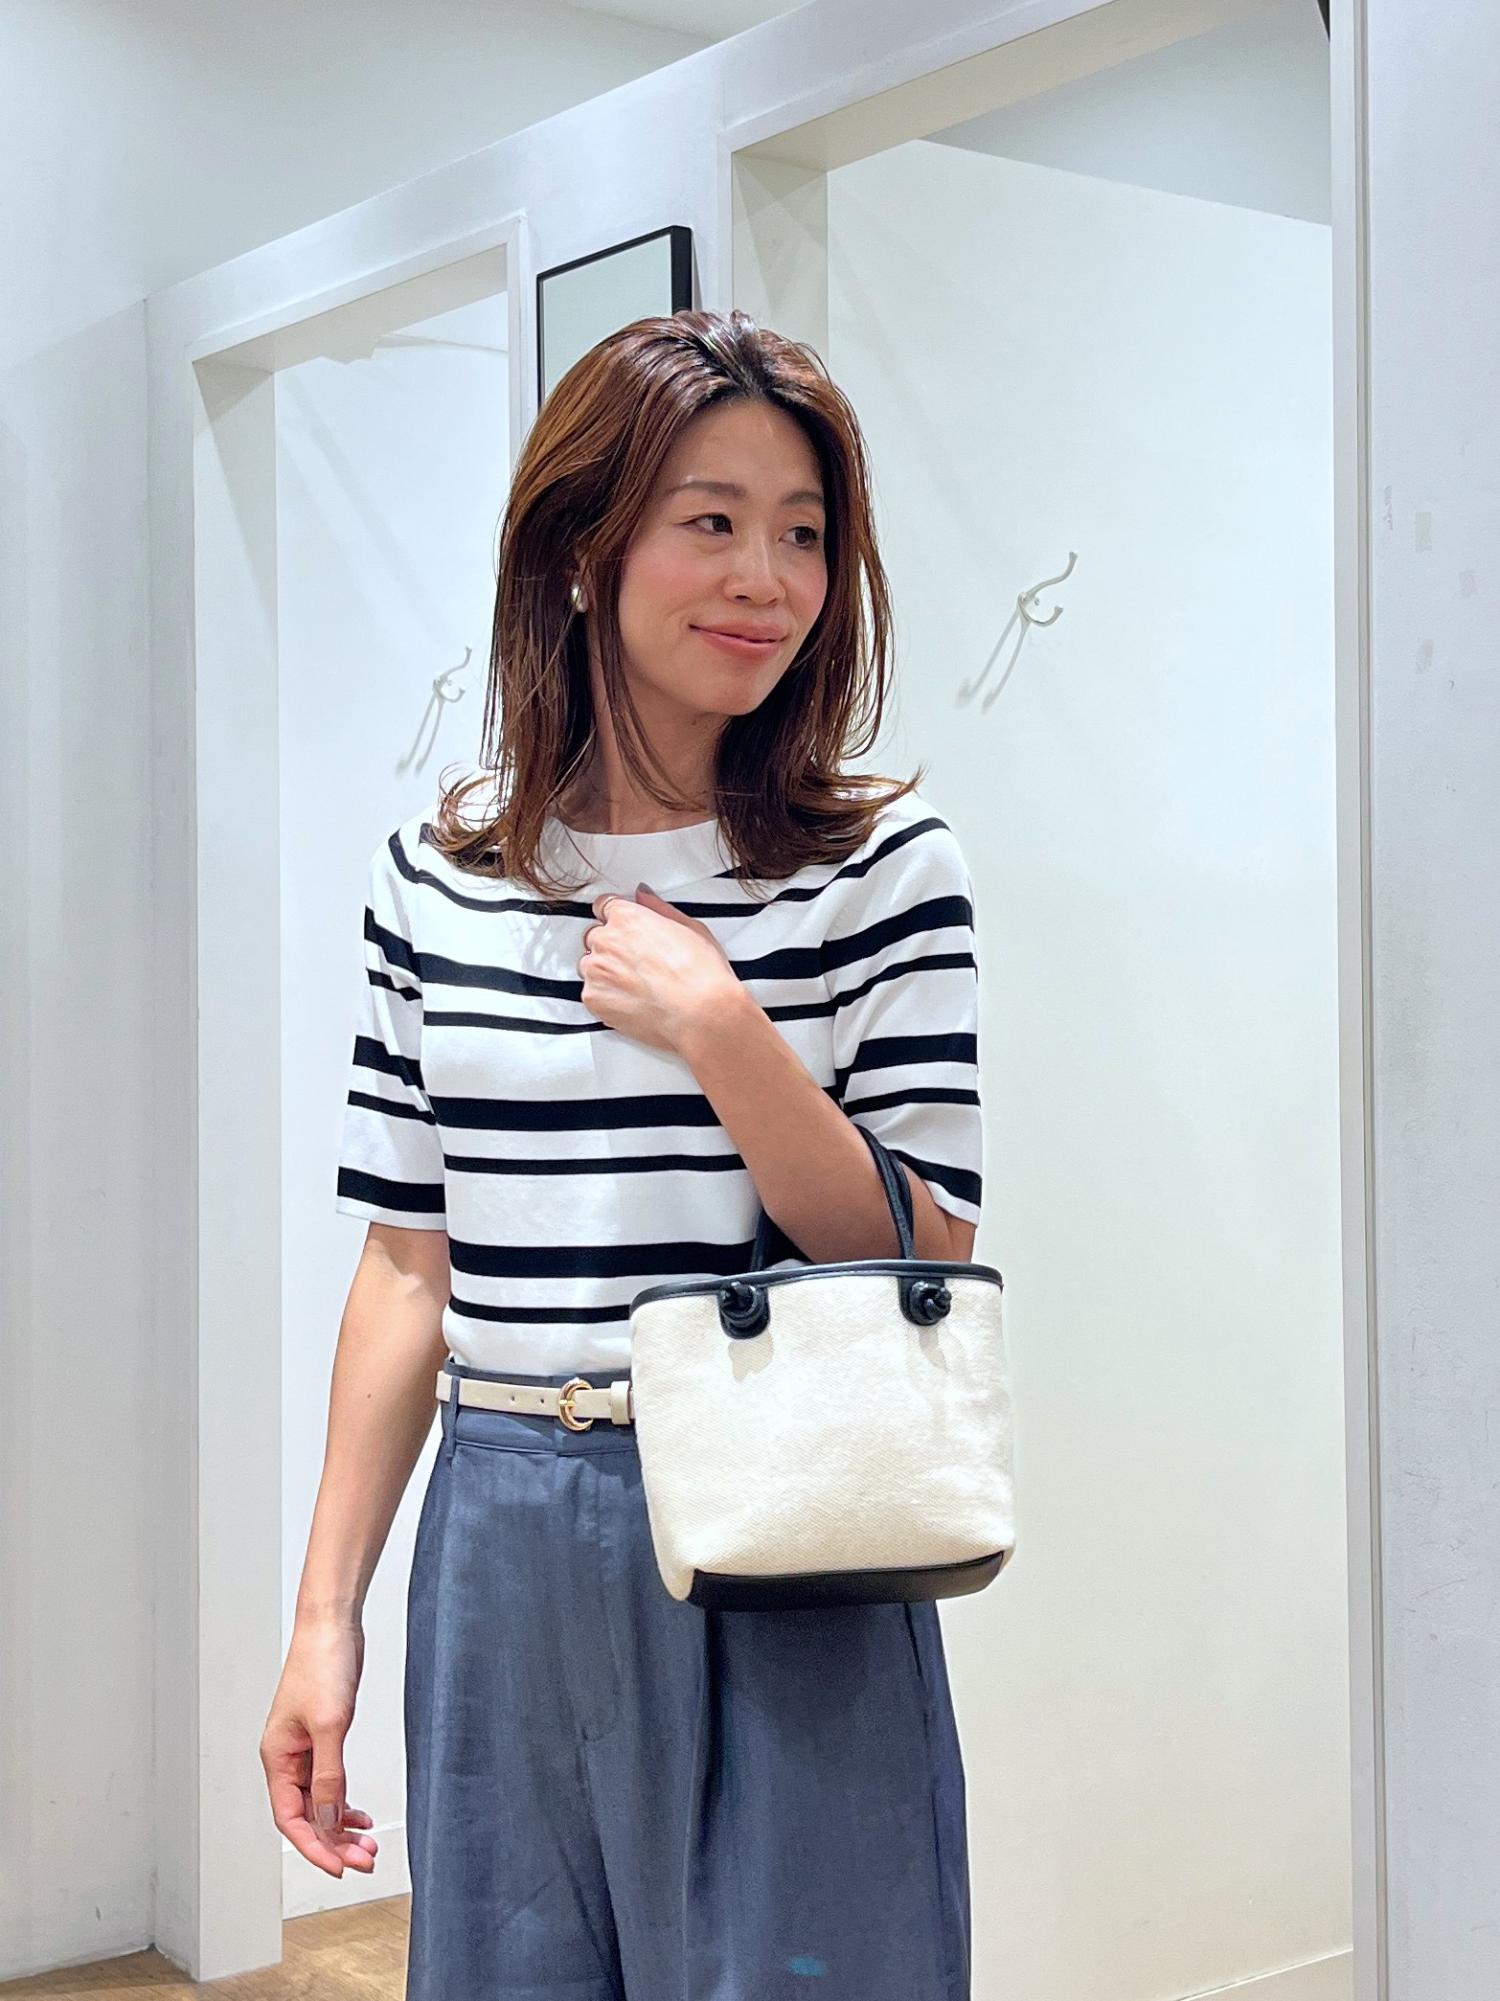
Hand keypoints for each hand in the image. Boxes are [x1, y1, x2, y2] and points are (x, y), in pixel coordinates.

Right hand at [260, 1620, 378, 1878]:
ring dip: (342, 1825)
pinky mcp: (323, 1737)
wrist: (333, 1625)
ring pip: (320, 1801)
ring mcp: (305, 1748)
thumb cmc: (323, 1664)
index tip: (340, 1867)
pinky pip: (330, 1782)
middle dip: (333, 1841)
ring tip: (368, 1843)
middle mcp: (287, 1758)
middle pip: (306, 1815)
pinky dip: (345, 1801)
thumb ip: (330, 1775)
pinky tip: (362, 1814)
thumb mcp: (330, 1724)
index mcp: (277, 1757)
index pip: (291, 1818)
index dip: (314, 1847)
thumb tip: (330, 1819)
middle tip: (365, 1859)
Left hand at [578, 884, 744, 1053]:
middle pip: (594, 937)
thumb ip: (659, 908)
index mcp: (627, 918)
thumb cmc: (701, 974)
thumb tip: (644, 896)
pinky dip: (605, 998)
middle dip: (610, 947)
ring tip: (635, 985)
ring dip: (604, 972)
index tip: (620, 926)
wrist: (700, 1013)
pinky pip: (590, 994)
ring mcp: (596, 971)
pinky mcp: (593, 999)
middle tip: (635, 962)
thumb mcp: (690, 928)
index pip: (603, 906)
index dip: (613, 917)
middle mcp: (606, 941)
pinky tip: (631, 1001)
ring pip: (589, 966)